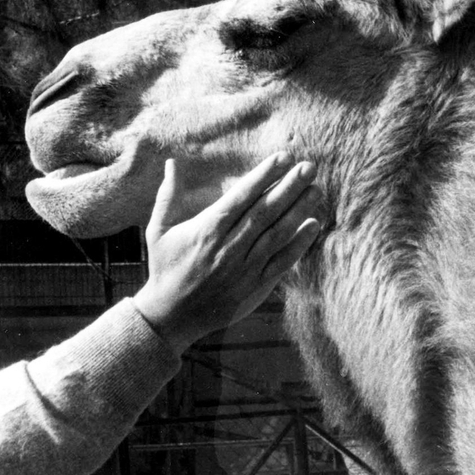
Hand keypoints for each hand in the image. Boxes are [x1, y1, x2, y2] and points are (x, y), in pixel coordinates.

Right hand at [133, 154, 324, 350]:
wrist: (170, 317)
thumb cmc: (164, 269)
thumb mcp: (158, 230)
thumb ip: (167, 196)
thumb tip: (172, 163)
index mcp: (207, 229)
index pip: (242, 196)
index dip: (265, 175)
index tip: (284, 157)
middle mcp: (229, 247)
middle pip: (266, 211)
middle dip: (290, 187)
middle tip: (310, 167)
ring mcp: (245, 268)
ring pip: (278, 234)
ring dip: (299, 210)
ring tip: (316, 190)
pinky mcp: (256, 287)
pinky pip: (282, 262)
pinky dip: (299, 244)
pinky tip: (314, 226)